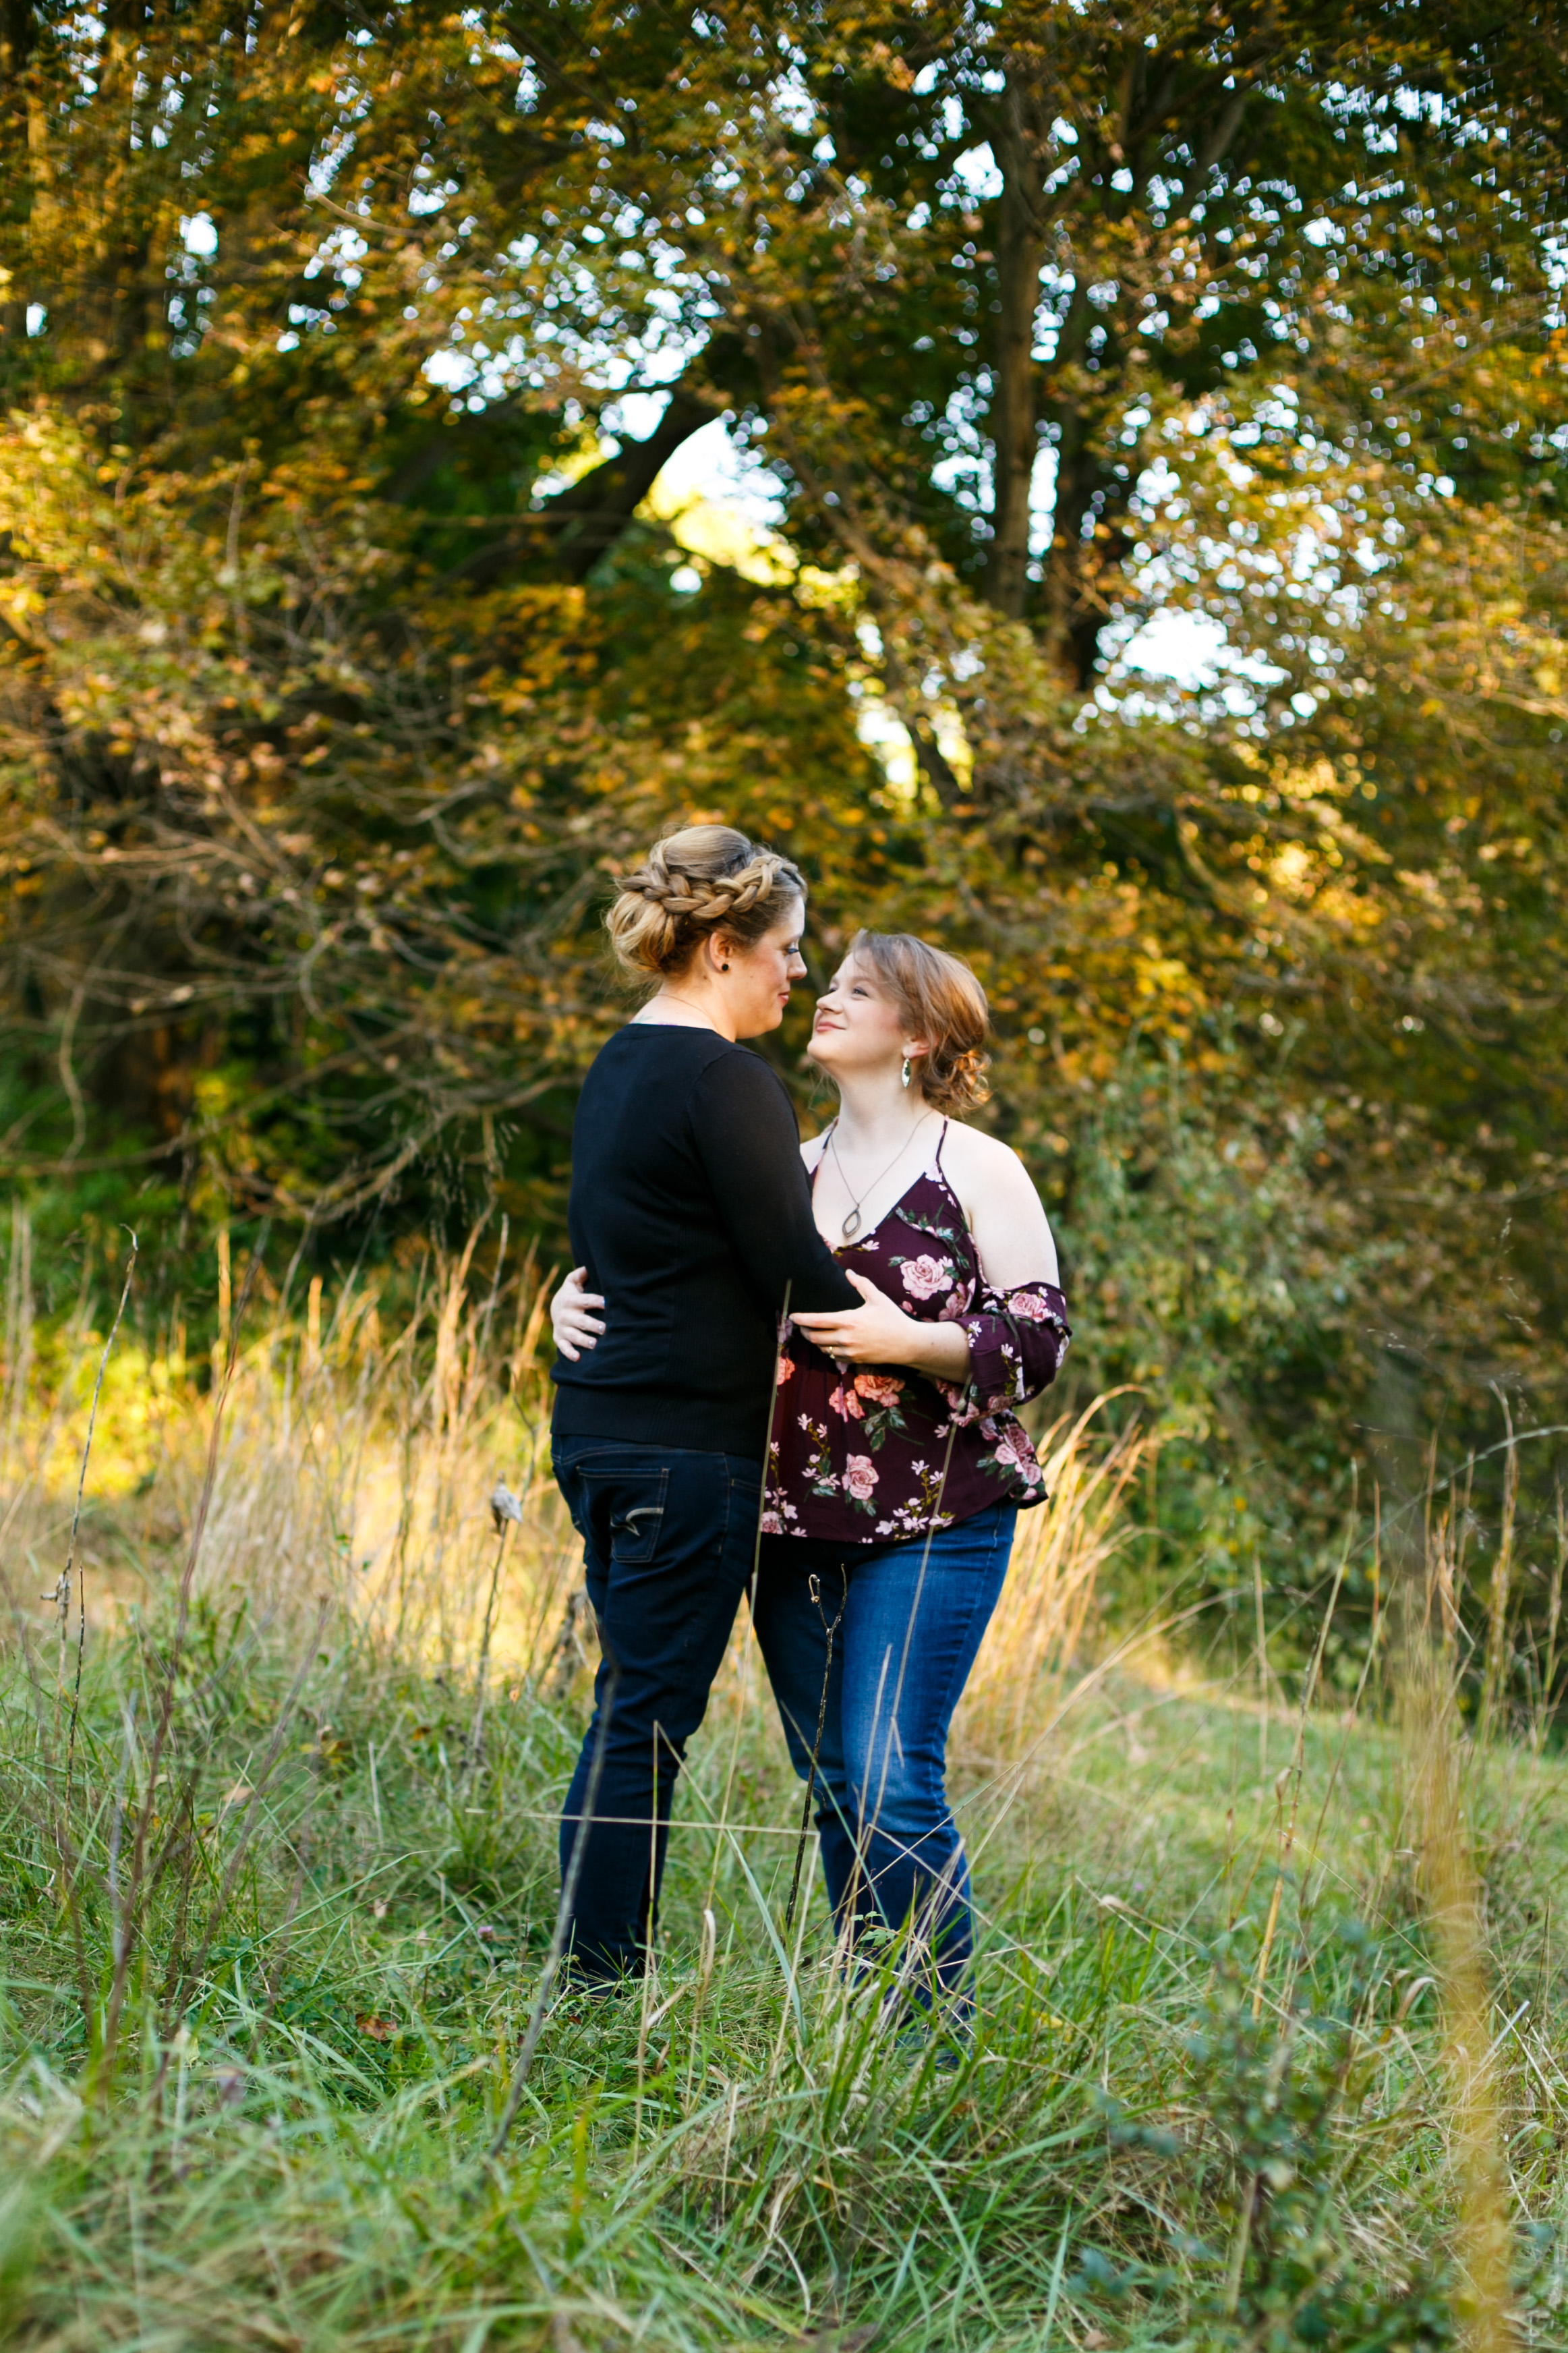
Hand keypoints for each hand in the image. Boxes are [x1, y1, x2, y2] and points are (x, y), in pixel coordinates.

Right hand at [552, 1265, 605, 1361]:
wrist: (554, 1308)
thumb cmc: (571, 1294)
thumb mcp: (573, 1282)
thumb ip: (580, 1274)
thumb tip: (590, 1265)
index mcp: (570, 1300)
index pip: (586, 1301)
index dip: (597, 1302)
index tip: (608, 1304)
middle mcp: (565, 1315)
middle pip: (581, 1321)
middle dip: (592, 1325)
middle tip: (604, 1328)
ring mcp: (562, 1328)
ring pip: (573, 1335)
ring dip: (583, 1340)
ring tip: (594, 1344)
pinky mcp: (559, 1338)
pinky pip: (563, 1347)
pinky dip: (569, 1352)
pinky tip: (577, 1358)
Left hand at [791, 1271, 969, 1378]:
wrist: (907, 1344)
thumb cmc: (892, 1319)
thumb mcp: (878, 1298)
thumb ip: (861, 1284)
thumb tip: (848, 1273)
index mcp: (848, 1320)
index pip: (817, 1321)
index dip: (801, 1319)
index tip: (792, 1316)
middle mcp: (845, 1338)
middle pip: (814, 1337)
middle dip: (804, 1332)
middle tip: (801, 1326)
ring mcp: (849, 1351)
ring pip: (822, 1349)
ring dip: (816, 1342)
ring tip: (814, 1334)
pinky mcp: (854, 1360)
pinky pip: (834, 1357)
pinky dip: (828, 1350)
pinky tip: (830, 1344)